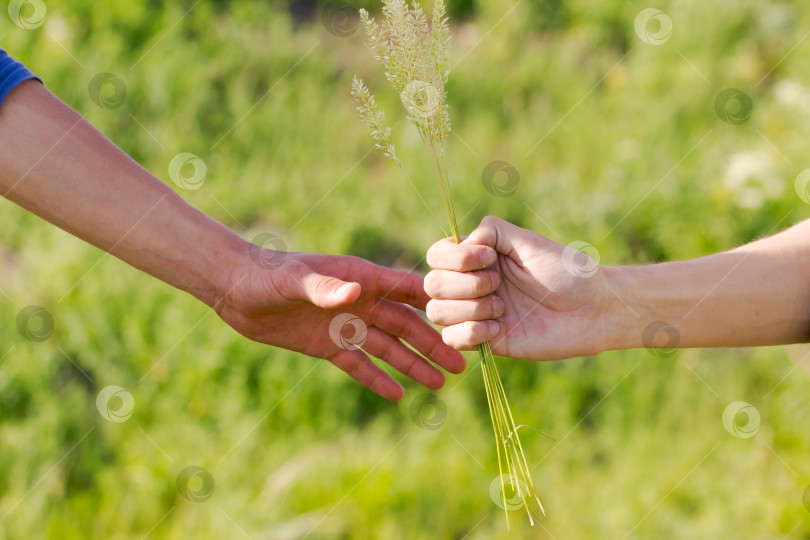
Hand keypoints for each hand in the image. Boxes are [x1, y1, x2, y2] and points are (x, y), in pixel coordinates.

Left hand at [214, 245, 465, 400]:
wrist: (235, 290)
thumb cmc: (265, 274)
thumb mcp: (293, 280)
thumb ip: (324, 287)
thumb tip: (352, 293)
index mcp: (359, 277)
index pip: (406, 289)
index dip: (435, 302)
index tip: (466, 316)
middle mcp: (359, 301)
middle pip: (405, 325)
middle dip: (432, 344)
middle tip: (461, 365)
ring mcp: (345, 324)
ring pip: (387, 348)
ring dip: (412, 365)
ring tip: (440, 384)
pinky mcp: (327, 346)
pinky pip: (358, 365)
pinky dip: (376, 379)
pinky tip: (397, 395)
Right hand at [424, 216, 613, 360]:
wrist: (592, 309)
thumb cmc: (566, 271)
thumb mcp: (528, 241)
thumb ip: (492, 231)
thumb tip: (462, 243)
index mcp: (477, 258)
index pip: (436, 254)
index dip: (454, 257)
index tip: (489, 257)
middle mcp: (470, 284)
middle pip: (431, 284)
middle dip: (463, 284)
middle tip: (499, 283)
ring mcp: (474, 314)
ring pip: (436, 312)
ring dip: (468, 308)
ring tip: (502, 307)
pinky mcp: (484, 341)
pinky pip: (452, 339)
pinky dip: (471, 332)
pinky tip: (499, 328)